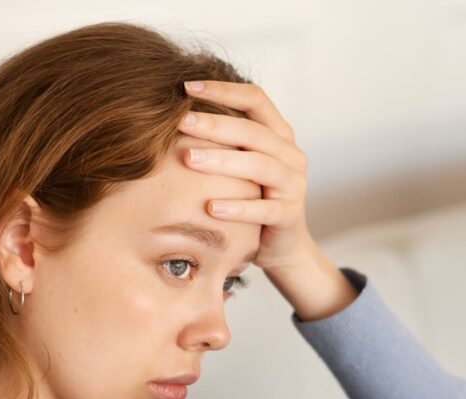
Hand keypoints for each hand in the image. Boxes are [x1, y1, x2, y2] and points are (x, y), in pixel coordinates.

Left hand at [177, 80, 313, 272]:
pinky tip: (210, 207)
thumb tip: (171, 111)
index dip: (223, 89)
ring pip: (261, 167)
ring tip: (189, 159)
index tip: (187, 86)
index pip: (255, 99)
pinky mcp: (289, 216)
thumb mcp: (240, 163)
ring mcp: (294, 185)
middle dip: (216, 125)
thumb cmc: (252, 197)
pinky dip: (238, 208)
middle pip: (255, 132)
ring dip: (223, 161)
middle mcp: (290, 155)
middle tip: (181, 121)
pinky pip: (264, 210)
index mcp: (279, 134)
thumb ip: (221, 140)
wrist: (282, 244)